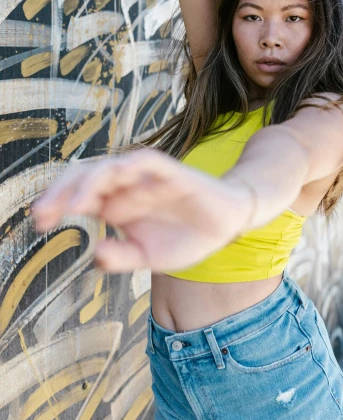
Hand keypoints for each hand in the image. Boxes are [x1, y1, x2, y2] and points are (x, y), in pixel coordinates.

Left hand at [31, 150, 252, 273]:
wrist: (225, 225)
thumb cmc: (184, 237)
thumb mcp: (148, 257)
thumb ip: (121, 257)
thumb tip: (95, 254)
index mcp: (114, 204)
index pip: (76, 196)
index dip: (55, 204)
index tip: (39, 223)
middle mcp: (124, 187)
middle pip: (84, 177)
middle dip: (60, 192)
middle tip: (44, 214)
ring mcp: (145, 177)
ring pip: (109, 167)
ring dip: (89, 183)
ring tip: (75, 206)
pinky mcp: (170, 171)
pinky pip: (147, 161)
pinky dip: (130, 165)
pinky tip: (117, 175)